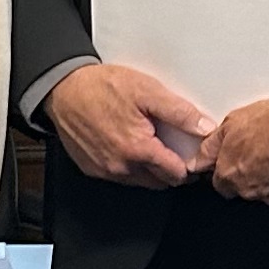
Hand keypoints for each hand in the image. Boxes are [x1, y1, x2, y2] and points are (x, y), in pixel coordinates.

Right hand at [45, 61, 213, 189]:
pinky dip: (128, 166)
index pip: (176, 174)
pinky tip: (128, 145)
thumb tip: (205, 128)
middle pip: (159, 182)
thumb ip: (179, 112)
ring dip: (149, 169)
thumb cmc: (101, 87)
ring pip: (140, 181)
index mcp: (139, 150)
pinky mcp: (91, 169)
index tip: (191, 156)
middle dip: (170, 169)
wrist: (63, 89)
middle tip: (173, 148)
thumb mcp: (147, 91)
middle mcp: (121, 167)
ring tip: (150, 144)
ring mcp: (105, 171)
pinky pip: (119, 176)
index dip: (188, 166)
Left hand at [209, 98, 268, 208]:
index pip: (221, 184)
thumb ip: (210, 147)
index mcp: (231, 175)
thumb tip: (198, 160)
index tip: (239, 159)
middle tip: (265, 152)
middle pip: (246, 190)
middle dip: (253, 176)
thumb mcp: (232, 122)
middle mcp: (252, 191)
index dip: (230, 170)